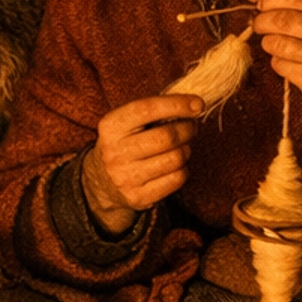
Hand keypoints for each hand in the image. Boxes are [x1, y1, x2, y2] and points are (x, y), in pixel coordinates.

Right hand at [82, 93, 204, 236]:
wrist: (103, 182)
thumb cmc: (126, 144)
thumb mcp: (128, 123)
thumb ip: (155, 111)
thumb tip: (194, 105)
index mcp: (111, 127)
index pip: (147, 109)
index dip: (177, 104)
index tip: (198, 104)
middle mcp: (114, 152)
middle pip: (166, 137)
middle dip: (187, 129)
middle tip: (192, 127)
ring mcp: (125, 177)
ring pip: (175, 158)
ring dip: (186, 150)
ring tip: (181, 147)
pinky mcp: (138, 196)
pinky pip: (176, 179)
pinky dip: (183, 169)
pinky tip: (175, 165)